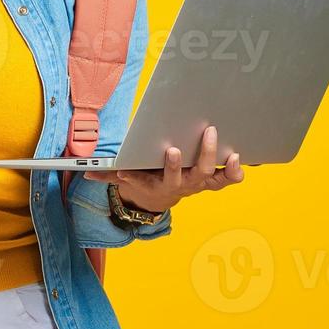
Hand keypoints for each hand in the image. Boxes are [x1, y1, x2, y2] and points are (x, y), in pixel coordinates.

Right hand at [82, 124, 244, 213]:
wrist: (159, 197)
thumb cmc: (144, 180)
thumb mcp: (126, 179)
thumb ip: (109, 175)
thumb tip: (87, 174)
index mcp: (166, 184)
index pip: (169, 177)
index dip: (171, 165)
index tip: (171, 149)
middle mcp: (187, 185)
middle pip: (199, 172)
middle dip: (205, 153)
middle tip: (208, 132)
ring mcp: (202, 183)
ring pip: (217, 178)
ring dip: (226, 166)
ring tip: (233, 152)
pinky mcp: (213, 180)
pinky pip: (228, 178)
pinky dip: (236, 170)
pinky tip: (241, 157)